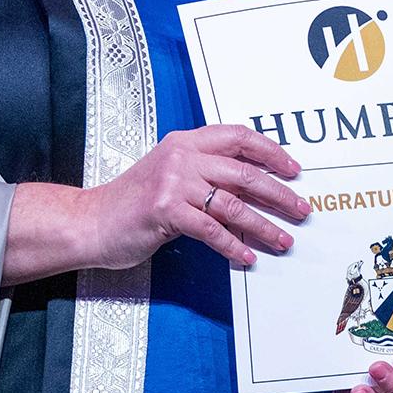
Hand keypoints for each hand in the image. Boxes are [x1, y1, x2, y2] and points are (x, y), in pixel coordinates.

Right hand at [4, 124, 306, 282]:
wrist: (90, 222)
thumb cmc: (134, 202)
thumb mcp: (171, 174)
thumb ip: (205, 172)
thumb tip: (255, 186)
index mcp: (186, 141)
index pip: (238, 136)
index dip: (271, 151)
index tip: (294, 169)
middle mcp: (182, 156)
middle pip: (245, 171)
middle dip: (279, 193)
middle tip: (301, 209)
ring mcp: (173, 182)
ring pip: (234, 203)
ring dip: (264, 225)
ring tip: (284, 239)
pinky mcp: (166, 211)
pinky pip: (212, 230)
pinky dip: (233, 245)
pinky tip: (247, 256)